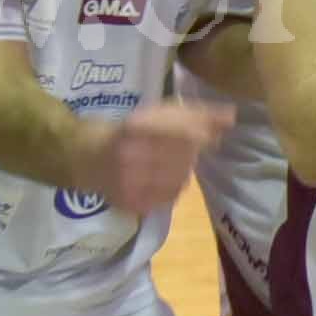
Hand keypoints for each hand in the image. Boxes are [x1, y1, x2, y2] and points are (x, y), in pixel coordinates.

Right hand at [83, 99, 235, 215]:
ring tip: (172, 160)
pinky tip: (164, 177)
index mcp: (135, 128)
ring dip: (184, 169)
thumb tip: (232, 116)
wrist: (83, 157)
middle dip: (193, 151)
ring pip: (179, 179)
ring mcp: (129, 183)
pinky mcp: (130, 203)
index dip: (202, 133)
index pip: (179, 132)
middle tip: (191, 146)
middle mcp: (130, 156)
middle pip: (182, 157)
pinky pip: (168, 198)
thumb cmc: (126, 130)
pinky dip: (174, 187)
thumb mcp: (155, 112)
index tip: (214, 132)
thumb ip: (194, 113)